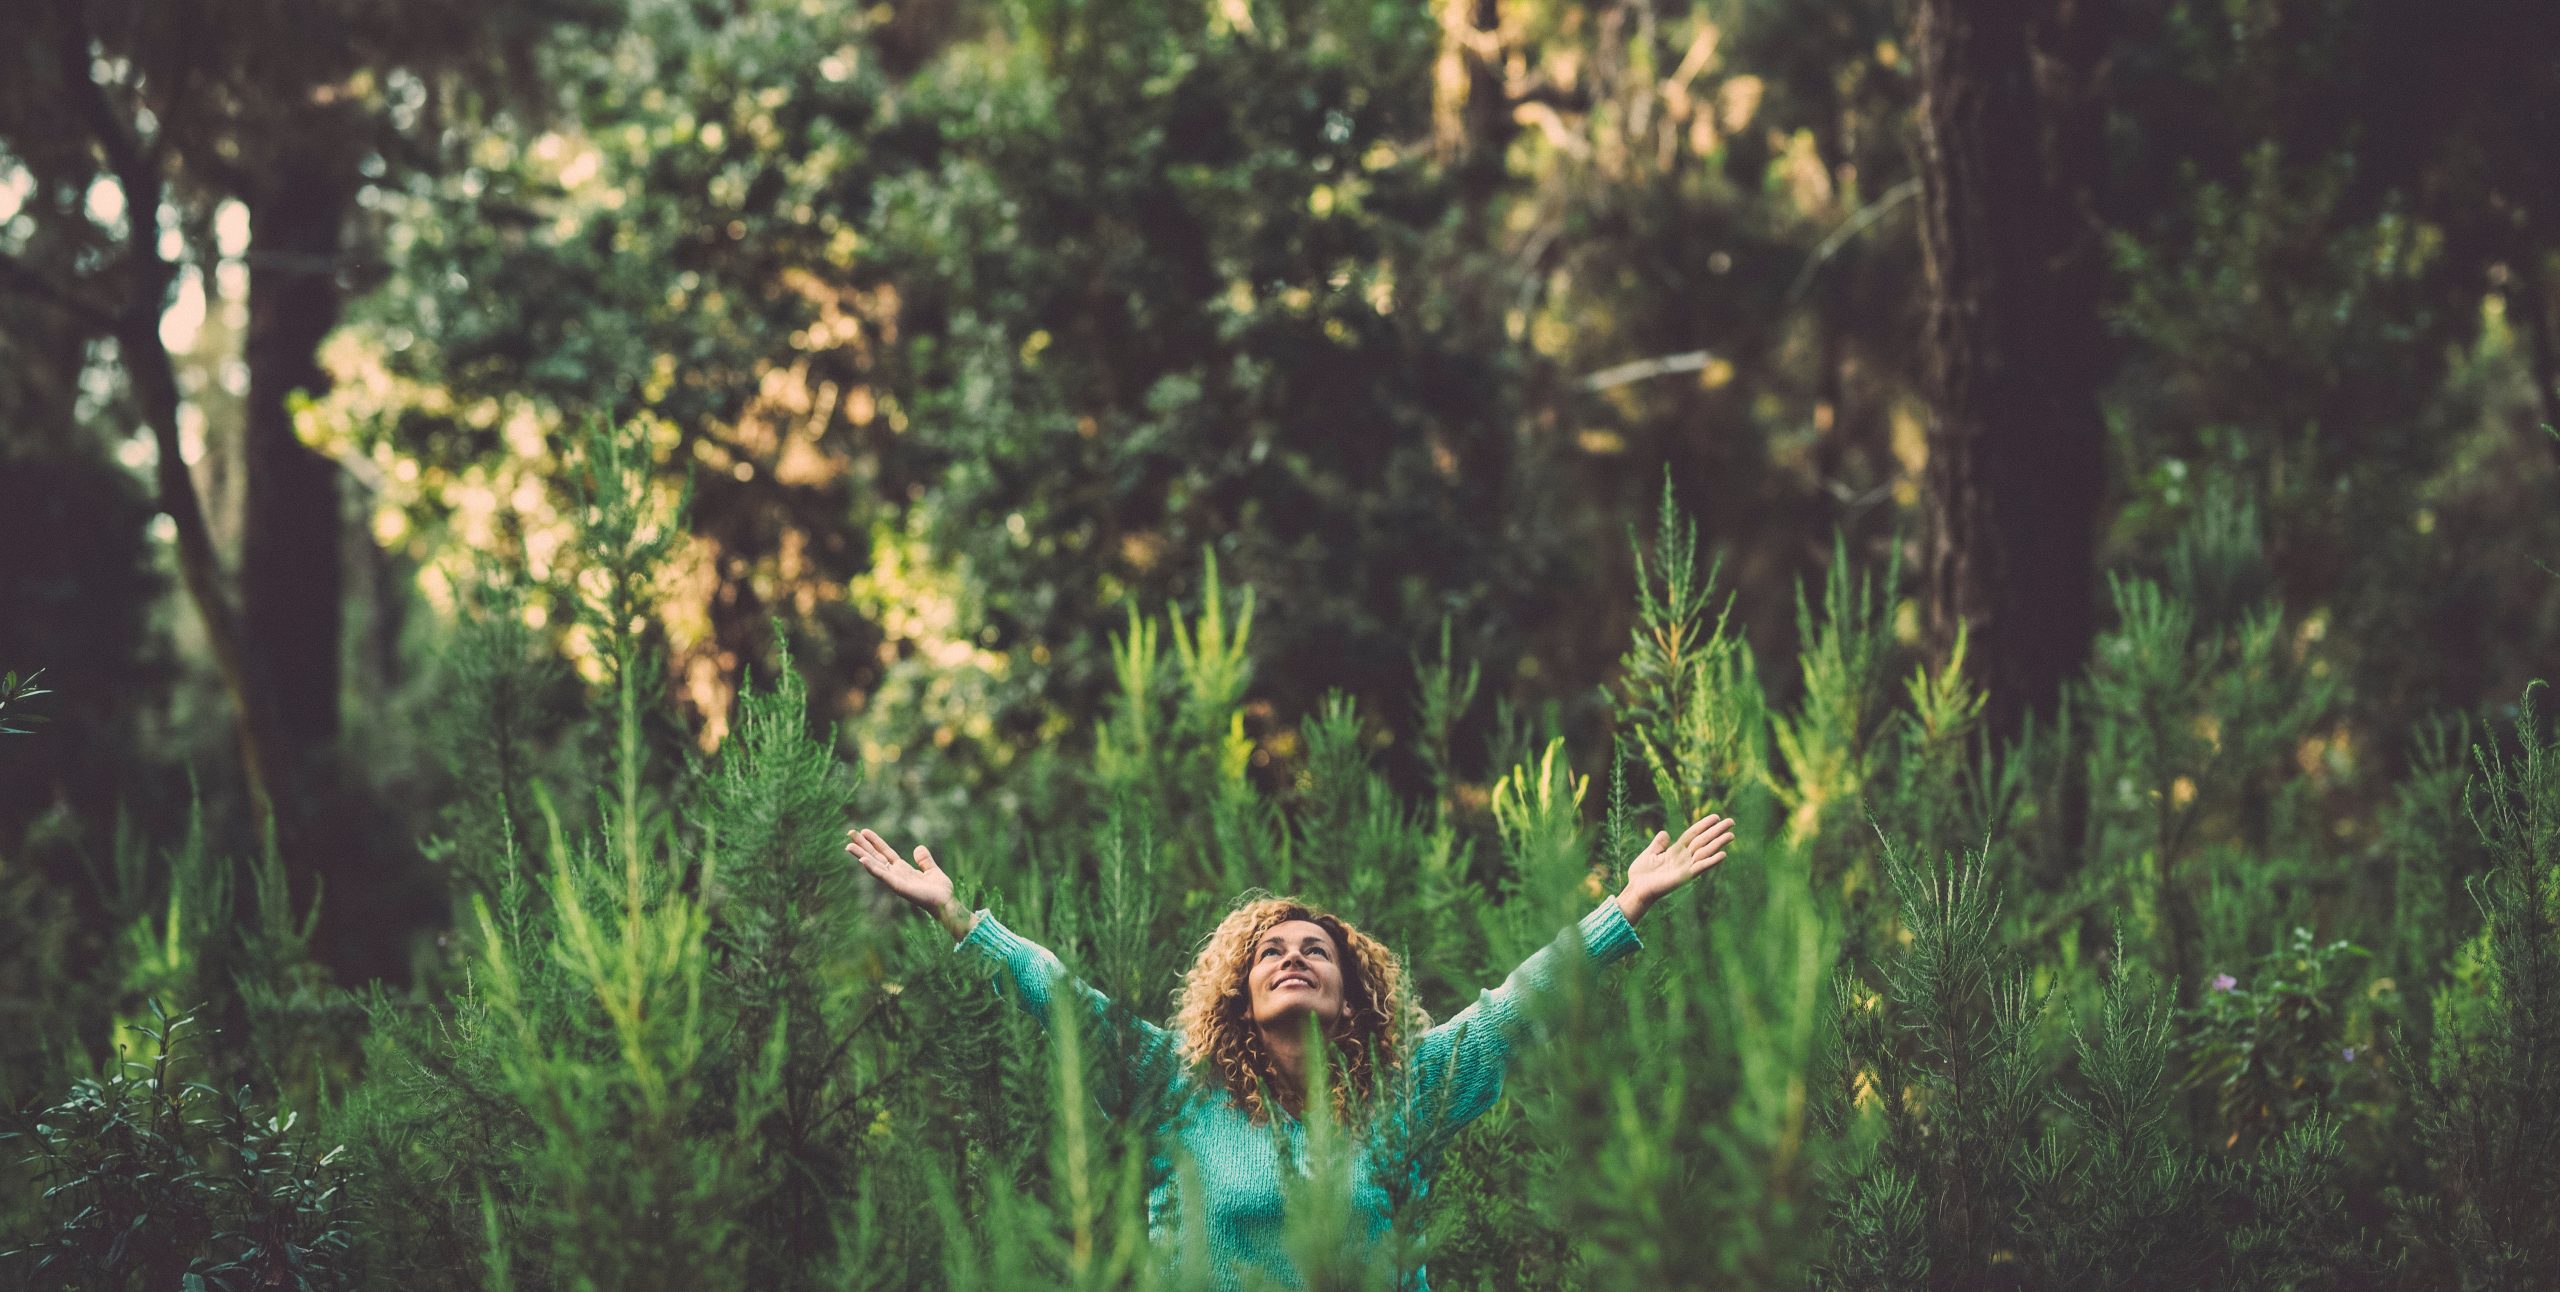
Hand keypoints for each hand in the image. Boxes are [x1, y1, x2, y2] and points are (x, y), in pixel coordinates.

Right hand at [845, 828, 971, 938]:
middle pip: (876, 857)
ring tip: (848, 845)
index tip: (864, 831)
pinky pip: (883, 876)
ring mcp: (895, 880)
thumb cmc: (940, 891)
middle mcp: (896, 874)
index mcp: (902, 869)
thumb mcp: (933, 870)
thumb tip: (918, 848)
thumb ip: (925, 860)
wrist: (946, 903)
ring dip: (861, 855)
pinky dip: (872, 868)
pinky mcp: (898, 886)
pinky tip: (862, 860)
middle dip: (862, 846)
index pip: (885, 852)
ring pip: (875, 865)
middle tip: (849, 833)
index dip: (875, 842)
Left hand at [1616, 813, 1736, 923]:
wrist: (1636, 889)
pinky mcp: (1684, 877)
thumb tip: (1665, 833)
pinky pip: (1700, 867)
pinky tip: (1723, 854)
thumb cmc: (1641, 874)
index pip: (1693, 835)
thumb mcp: (1649, 853)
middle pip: (1703, 841)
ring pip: (1705, 852)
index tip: (1716, 817)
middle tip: (1731, 821)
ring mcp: (1685, 867)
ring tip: (1731, 835)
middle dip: (1716, 831)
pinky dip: (1711, 861)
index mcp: (1675, 852)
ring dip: (1718, 844)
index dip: (1704, 825)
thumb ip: (1658, 844)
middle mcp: (1683, 859)